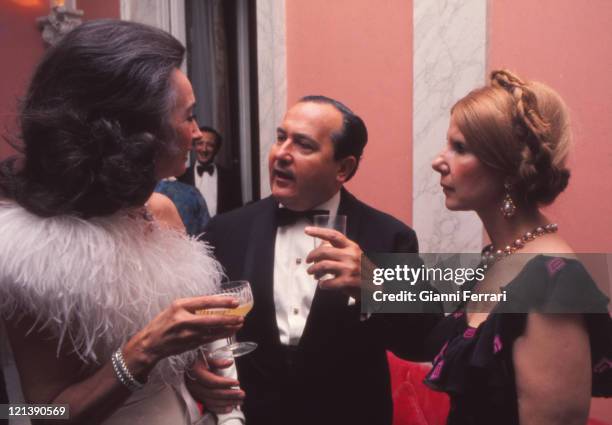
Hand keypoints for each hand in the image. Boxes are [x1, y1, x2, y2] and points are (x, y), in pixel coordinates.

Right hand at [123, 296, 243, 373]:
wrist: (150, 343)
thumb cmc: (163, 323)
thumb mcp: (175, 308)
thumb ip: (192, 305)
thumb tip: (215, 301)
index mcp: (180, 306)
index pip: (205, 302)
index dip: (222, 302)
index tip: (235, 301)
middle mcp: (183, 319)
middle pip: (211, 319)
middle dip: (228, 318)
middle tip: (241, 317)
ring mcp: (187, 334)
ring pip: (212, 331)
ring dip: (227, 328)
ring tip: (239, 324)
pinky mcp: (189, 344)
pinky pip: (209, 339)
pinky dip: (220, 336)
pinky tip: (229, 333)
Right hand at [185, 356, 244, 413]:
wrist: (186, 369)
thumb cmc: (197, 362)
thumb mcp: (206, 358)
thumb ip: (217, 361)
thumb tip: (230, 362)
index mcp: (197, 374)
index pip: (213, 382)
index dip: (226, 383)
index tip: (237, 382)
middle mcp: (195, 386)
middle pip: (214, 393)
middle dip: (230, 394)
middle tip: (242, 394)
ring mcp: (196, 394)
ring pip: (213, 402)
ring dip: (227, 402)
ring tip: (239, 401)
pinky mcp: (198, 399)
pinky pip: (209, 407)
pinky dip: (220, 409)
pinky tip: (230, 407)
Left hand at [304, 226, 364, 299]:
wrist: (378, 285)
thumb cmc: (362, 270)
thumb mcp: (354, 255)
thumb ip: (340, 250)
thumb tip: (320, 248)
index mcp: (351, 246)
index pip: (333, 235)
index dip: (319, 231)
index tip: (307, 230)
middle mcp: (350, 255)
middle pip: (324, 251)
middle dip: (311, 256)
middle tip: (308, 261)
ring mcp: (349, 268)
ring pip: (323, 265)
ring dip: (314, 270)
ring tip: (312, 273)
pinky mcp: (348, 281)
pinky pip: (328, 282)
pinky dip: (322, 284)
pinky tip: (322, 284)